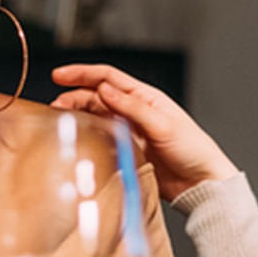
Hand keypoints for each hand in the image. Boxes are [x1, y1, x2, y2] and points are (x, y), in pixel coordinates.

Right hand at [49, 64, 238, 200]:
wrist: (202, 183)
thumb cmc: (193, 149)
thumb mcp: (162, 125)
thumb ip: (132, 108)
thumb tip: (104, 89)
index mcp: (146, 98)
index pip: (109, 78)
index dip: (83, 74)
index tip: (59, 75)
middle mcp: (136, 111)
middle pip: (98, 97)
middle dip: (74, 96)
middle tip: (55, 106)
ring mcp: (131, 131)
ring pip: (98, 117)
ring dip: (79, 116)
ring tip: (62, 121)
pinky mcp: (129, 150)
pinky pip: (104, 139)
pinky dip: (89, 136)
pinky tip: (78, 140)